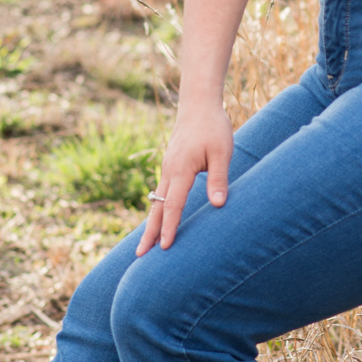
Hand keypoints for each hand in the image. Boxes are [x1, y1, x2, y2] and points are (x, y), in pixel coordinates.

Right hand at [136, 101, 233, 254]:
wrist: (198, 105)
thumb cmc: (213, 127)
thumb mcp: (221, 152)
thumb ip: (217, 178)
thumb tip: (218, 205)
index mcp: (180, 169)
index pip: (173, 205)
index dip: (170, 228)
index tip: (166, 248)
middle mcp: (168, 171)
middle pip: (156, 209)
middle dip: (149, 233)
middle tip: (139, 256)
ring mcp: (167, 169)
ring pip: (156, 202)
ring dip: (151, 224)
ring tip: (146, 246)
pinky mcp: (170, 167)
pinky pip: (160, 194)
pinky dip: (157, 211)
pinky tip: (158, 221)